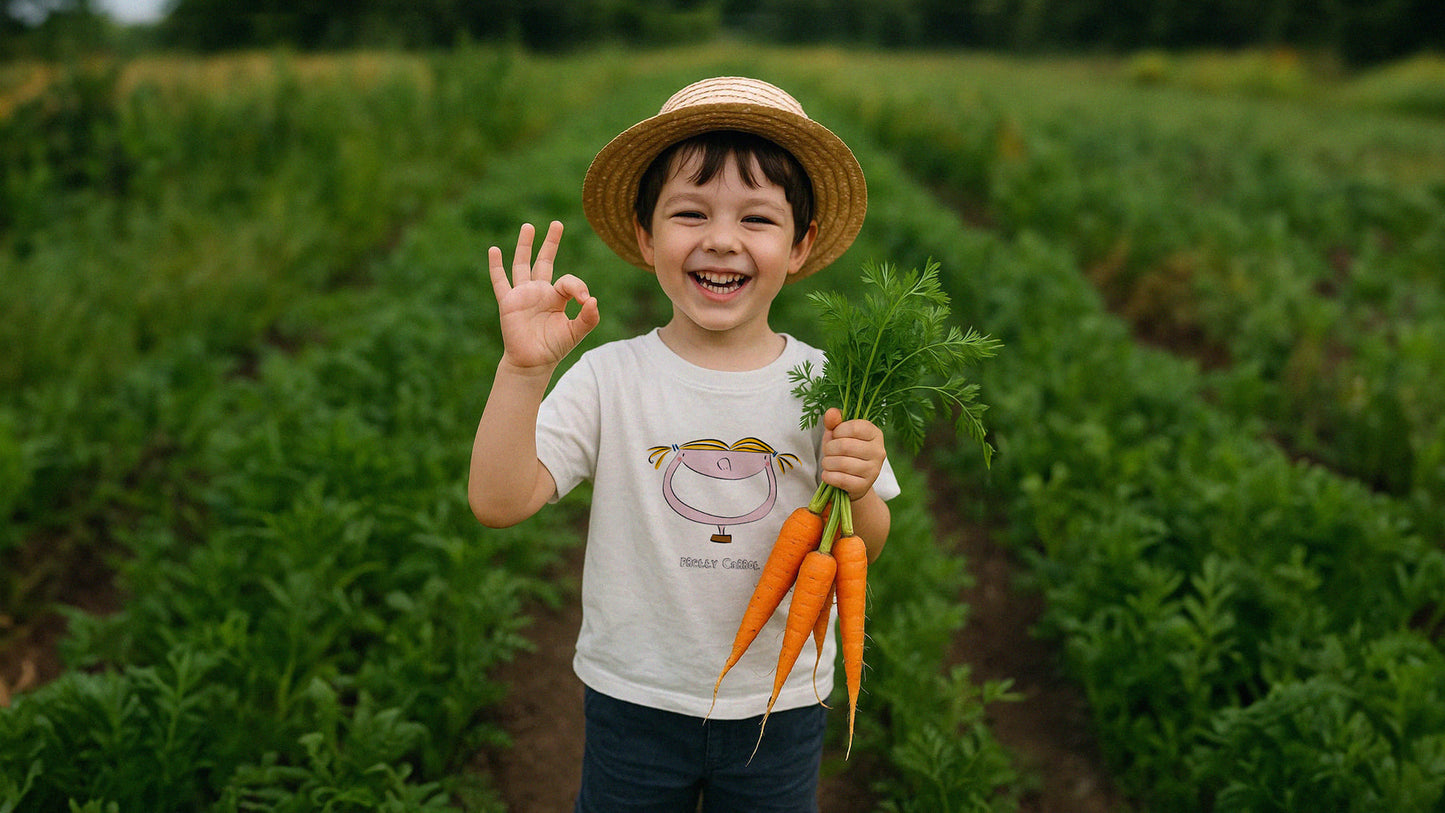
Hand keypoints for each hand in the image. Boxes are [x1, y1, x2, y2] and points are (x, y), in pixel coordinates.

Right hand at [488, 221, 599, 371]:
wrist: (532, 362)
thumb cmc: (554, 348)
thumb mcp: (576, 332)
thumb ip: (588, 317)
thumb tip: (592, 299)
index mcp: (557, 297)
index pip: (567, 280)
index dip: (578, 287)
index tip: (584, 301)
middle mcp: (539, 292)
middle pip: (545, 261)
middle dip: (551, 243)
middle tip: (557, 223)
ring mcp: (523, 295)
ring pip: (522, 264)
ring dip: (525, 245)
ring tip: (528, 227)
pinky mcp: (508, 302)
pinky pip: (500, 281)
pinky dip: (496, 266)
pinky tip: (494, 250)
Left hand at [820, 408, 886, 501]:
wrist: (853, 483)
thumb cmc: (845, 454)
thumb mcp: (839, 435)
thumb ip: (834, 422)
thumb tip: (831, 413)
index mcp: (875, 434)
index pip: (854, 427)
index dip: (838, 431)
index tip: (835, 436)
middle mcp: (879, 451)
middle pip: (845, 446)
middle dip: (829, 448)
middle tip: (828, 452)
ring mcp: (873, 470)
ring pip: (842, 463)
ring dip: (827, 463)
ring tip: (827, 463)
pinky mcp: (864, 486)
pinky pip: (840, 479)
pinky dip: (828, 476)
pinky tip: (828, 475)